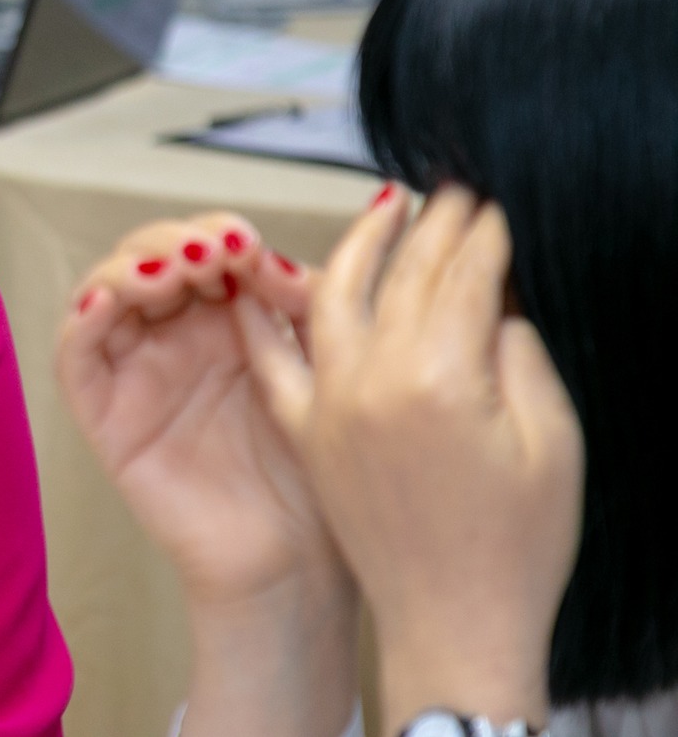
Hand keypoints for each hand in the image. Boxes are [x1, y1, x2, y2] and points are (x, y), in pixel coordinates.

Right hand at [59, 216, 355, 736]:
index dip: (222, 234)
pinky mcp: (104, 412)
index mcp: (228, 318)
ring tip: (174, 271)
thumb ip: (299, 307)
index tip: (254, 246)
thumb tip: (272, 258)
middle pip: (150, 255)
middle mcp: (175, 334)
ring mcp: (135, 370)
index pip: (205, 246)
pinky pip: (75, 356)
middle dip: (180, 242)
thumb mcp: (322, 369)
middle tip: (218, 254)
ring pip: (105, 288)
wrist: (297, 559)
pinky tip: (110, 301)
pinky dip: (82, 318)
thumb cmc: (317, 470)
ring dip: (132, 266)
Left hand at [244, 185, 583, 732]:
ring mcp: (329, 405)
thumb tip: (495, 299)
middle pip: (402, 277)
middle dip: (432, 227)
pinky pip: (274, 358)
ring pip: (333, 296)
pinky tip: (269, 279)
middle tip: (454, 191)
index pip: (462, 278)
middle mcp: (370, 382)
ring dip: (359, 245)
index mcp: (438, 380)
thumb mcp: (551, 442)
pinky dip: (269, 314)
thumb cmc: (517, 548)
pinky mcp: (306, 433)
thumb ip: (519, 356)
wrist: (456, 627)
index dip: (484, 234)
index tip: (496, 203)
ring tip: (387, 212)